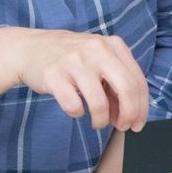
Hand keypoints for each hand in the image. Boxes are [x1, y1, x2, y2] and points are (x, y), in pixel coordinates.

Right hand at [14, 29, 149, 131]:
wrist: (30, 48)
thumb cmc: (71, 59)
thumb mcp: (99, 61)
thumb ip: (116, 83)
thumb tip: (130, 116)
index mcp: (113, 45)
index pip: (138, 81)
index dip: (142, 108)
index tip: (137, 124)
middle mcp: (96, 49)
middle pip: (127, 89)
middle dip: (129, 115)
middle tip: (122, 127)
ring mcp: (74, 60)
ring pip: (99, 103)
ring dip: (101, 120)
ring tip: (97, 122)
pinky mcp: (53, 74)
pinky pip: (74, 106)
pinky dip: (77, 114)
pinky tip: (76, 109)